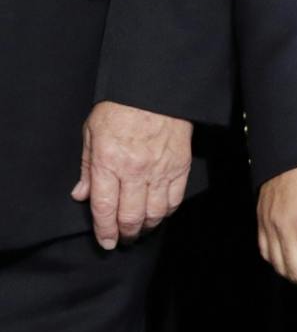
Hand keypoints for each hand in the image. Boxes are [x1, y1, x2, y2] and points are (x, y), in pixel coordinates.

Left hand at [72, 101, 191, 248]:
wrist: (155, 89)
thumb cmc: (120, 108)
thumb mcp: (92, 133)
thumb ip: (87, 167)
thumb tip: (81, 194)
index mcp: (109, 162)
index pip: (105, 209)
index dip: (104, 232)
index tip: (106, 242)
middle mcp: (134, 170)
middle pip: (131, 216)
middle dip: (126, 234)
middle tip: (124, 239)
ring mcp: (160, 169)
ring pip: (155, 212)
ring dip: (147, 227)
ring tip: (141, 230)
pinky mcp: (180, 165)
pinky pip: (175, 198)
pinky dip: (167, 212)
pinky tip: (160, 213)